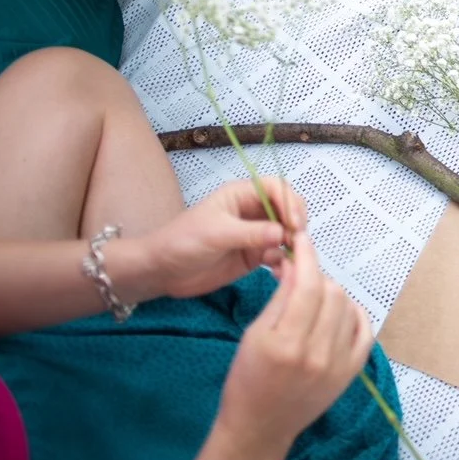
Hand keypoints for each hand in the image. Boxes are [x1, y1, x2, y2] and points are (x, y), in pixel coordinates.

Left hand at [138, 178, 304, 300]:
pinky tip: (279, 271)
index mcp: (242, 195)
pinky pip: (279, 254)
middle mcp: (254, 211)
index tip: (295, 223)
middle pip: (288, 209)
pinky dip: (284, 261)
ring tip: (288, 259)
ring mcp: (256, 234)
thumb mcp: (216, 233)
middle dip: (296, 223)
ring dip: (293, 244)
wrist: (162, 271)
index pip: (277, 188)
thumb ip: (251, 233)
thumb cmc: (182, 242)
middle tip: (296, 242)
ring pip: (287, 233)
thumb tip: (283, 233)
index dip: (290, 202)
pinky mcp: (255, 255)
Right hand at [209, 231, 375, 459]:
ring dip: (333, 293)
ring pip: (348, 307)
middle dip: (317, 276)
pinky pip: (365, 331)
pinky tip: (339, 312)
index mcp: (286, 343)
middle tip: (301, 277)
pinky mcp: (351, 373)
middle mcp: (317, 354)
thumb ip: (279, 298)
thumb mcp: (253, 334)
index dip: (307, 256)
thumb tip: (297, 264)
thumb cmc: (247, 380)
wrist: (260, 425)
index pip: (308, 284)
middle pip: (332, 292)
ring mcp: (338, 365)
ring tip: (315, 298)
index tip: (302, 241)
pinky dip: (354, 314)